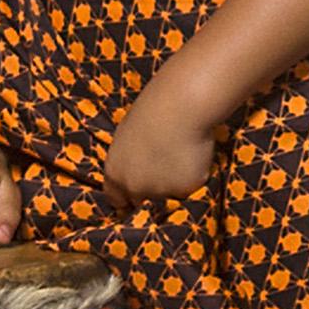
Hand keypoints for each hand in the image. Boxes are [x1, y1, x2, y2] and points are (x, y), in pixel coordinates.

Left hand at [97, 98, 216, 202]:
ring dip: (175, 183)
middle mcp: (133, 187)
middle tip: (165, 173)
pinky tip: (194, 155)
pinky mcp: (184, 189)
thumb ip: (128, 160)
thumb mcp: (127, 137)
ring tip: (181, 155)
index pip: (116, 199)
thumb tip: (137, 167)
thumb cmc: (152, 111)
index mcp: (114, 173)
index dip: (127, 198)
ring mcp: (159, 191)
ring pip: (169, 195)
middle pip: (142, 202)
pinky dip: (194, 175)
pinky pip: (191, 187)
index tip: (136, 197)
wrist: (180, 106)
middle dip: (152, 193)